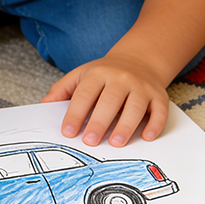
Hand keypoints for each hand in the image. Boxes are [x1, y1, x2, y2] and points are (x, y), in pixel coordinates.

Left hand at [42, 54, 169, 146]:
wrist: (138, 60)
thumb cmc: (105, 73)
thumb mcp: (81, 75)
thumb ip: (62, 89)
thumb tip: (45, 104)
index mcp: (98, 74)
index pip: (84, 95)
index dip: (75, 114)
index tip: (68, 132)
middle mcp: (121, 79)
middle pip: (110, 101)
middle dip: (99, 122)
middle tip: (90, 141)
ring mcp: (141, 87)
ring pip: (135, 107)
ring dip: (126, 126)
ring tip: (115, 142)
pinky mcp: (158, 96)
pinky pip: (159, 111)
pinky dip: (155, 124)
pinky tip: (146, 137)